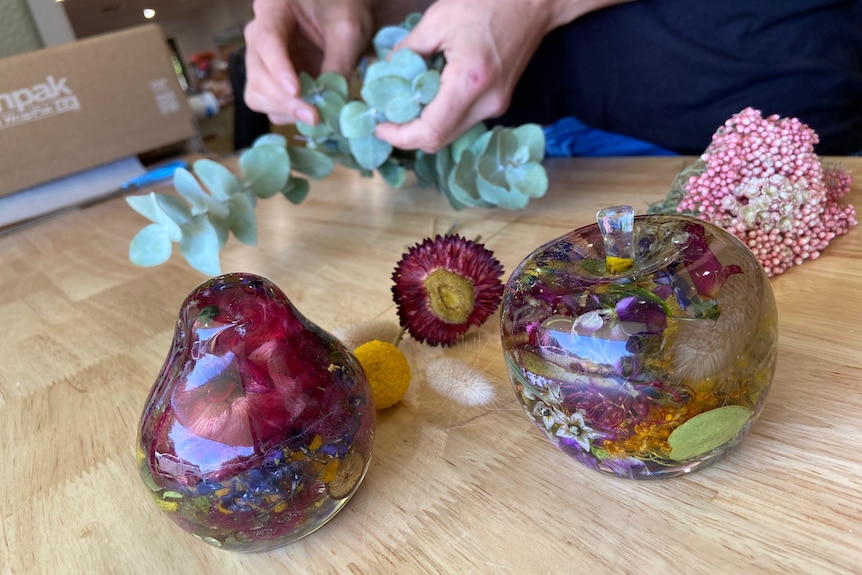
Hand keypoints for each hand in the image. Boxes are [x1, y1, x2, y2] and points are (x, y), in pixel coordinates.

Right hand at [242, 0, 373, 124]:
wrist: (347, 13)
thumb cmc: (347, 9)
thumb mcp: (349, 31)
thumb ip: (339, 63)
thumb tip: (331, 103)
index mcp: (273, 9)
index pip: (266, 40)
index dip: (279, 69)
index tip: (296, 91)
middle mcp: (259, 34)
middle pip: (257, 71)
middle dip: (283, 99)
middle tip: (314, 116)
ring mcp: (264, 59)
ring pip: (257, 92)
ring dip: (284, 109)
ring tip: (314, 116)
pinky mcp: (273, 80)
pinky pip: (270, 103)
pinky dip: (289, 113)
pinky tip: (311, 114)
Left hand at [374, 0, 633, 151]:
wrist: (532, 2)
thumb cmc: (486, 3)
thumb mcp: (436, 21)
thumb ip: (407, 52)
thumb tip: (382, 76)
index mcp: (470, 82)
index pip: (431, 131)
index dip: (400, 136)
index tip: (380, 124)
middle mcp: (487, 103)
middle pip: (440, 140)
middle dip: (409, 135)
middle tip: (387, 117)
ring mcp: (496, 107)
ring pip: (451, 134)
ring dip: (425, 126)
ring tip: (404, 106)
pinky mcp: (499, 103)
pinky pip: (463, 121)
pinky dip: (441, 116)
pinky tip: (428, 98)